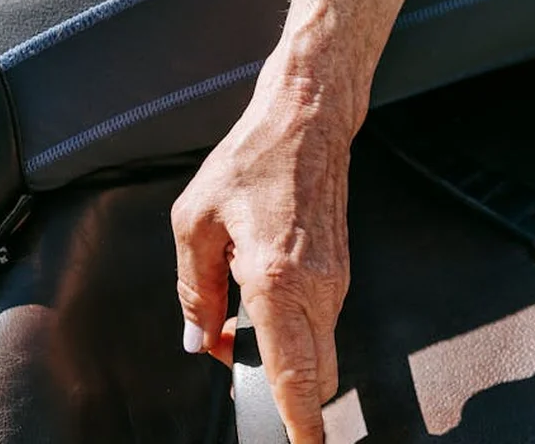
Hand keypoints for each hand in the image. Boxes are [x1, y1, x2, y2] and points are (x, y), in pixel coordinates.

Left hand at [172, 65, 354, 442]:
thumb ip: (194, 288)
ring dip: (282, 356)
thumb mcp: (196, 221)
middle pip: (315, 376)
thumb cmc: (253, 161)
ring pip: (318, 350)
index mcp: (275, 279)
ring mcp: (336, 282)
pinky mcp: (341, 271)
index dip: (297, 422)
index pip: (293, 373)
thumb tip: (200, 338)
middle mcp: (317, 289)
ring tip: (234, 318)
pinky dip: (293, 330)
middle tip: (234, 366)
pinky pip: (320, 323)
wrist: (307, 121)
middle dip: (281, 392)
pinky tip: (256, 295)